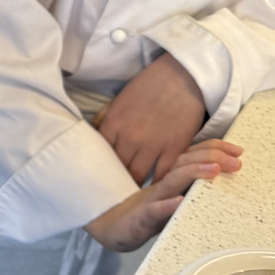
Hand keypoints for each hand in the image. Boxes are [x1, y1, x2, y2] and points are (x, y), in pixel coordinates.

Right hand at [84, 141, 242, 251]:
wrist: (109, 228)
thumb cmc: (142, 212)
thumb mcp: (167, 196)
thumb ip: (185, 184)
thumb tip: (214, 174)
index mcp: (168, 178)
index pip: (191, 156)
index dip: (212, 149)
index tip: (237, 149)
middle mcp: (161, 185)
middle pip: (184, 164)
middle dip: (210, 158)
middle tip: (235, 160)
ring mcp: (150, 200)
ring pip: (172, 183)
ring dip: (192, 174)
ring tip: (213, 170)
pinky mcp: (141, 218)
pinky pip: (154, 211)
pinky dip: (166, 206)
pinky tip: (178, 202)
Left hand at [95, 53, 210, 183]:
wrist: (181, 76)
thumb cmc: (149, 86)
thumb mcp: (119, 100)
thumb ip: (106, 120)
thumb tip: (92, 134)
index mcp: (114, 124)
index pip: (99, 155)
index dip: (98, 168)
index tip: (98, 179)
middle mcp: (130, 137)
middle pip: (117, 169)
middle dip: (114, 181)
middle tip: (112, 193)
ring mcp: (153, 144)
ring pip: (137, 175)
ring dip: (133, 186)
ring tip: (129, 198)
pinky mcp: (175, 148)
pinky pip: (162, 174)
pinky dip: (156, 185)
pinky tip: (153, 192)